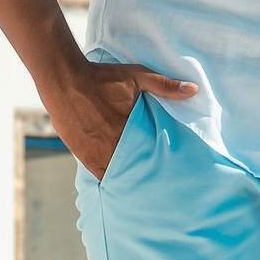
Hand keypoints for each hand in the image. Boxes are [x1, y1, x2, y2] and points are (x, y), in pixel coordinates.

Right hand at [43, 57, 195, 178]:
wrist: (65, 80)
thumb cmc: (102, 77)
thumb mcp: (137, 76)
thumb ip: (165, 86)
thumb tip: (194, 90)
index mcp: (130, 130)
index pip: (149, 157)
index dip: (158, 165)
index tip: (167, 170)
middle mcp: (113, 146)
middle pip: (134, 170)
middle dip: (144, 174)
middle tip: (156, 179)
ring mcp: (96, 153)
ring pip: (117, 175)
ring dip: (127, 177)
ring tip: (139, 183)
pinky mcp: (83, 155)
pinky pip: (99, 174)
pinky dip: (109, 177)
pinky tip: (117, 181)